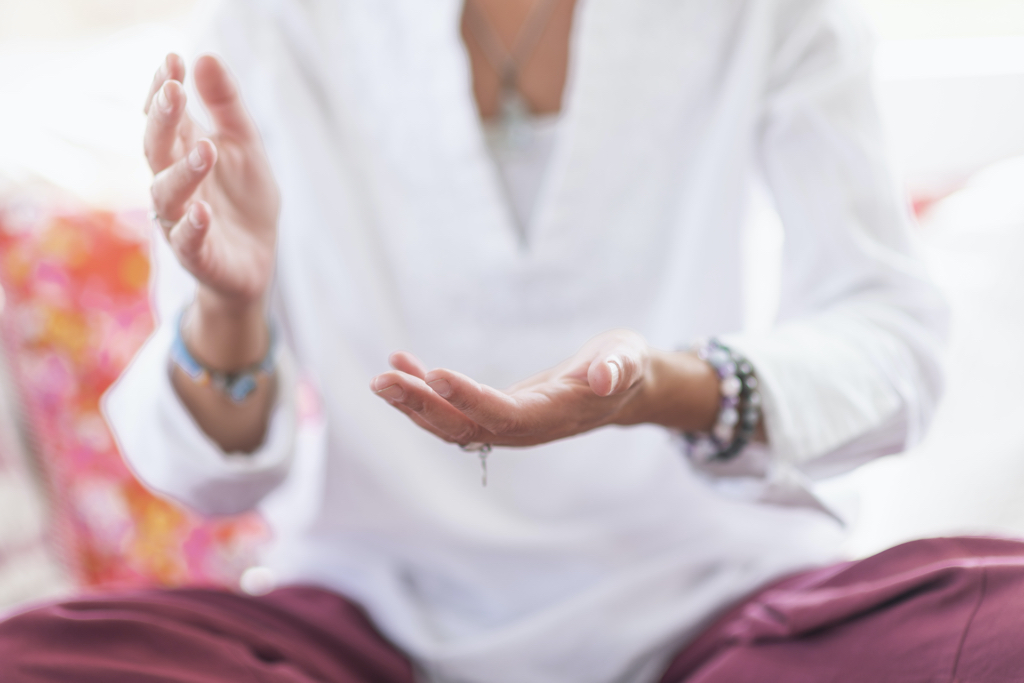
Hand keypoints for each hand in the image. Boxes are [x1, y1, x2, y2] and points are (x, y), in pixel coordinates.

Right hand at [144, 54, 278, 309]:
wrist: (255, 262)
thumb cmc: (242, 201)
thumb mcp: (244, 146)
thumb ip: (227, 106)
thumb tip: (205, 55)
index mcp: (182, 152)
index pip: (164, 117)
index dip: (163, 89)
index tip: (172, 60)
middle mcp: (172, 183)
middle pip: (157, 148)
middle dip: (163, 119)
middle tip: (173, 91)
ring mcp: (180, 220)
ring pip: (168, 193)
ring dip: (184, 171)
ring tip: (205, 149)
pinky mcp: (198, 255)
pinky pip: (188, 241)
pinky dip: (193, 225)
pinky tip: (203, 210)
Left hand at [370, 330, 653, 447]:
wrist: (622, 386)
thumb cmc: (625, 366)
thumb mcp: (628, 358)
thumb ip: (618, 367)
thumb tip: (605, 378)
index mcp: (556, 415)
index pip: (506, 414)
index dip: (470, 399)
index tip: (436, 374)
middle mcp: (526, 428)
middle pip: (468, 428)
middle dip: (424, 407)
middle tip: (385, 382)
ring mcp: (509, 424)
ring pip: (453, 424)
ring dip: (415, 403)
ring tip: (383, 377)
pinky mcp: (497, 412)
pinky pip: (454, 408)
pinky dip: (425, 387)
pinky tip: (402, 361)